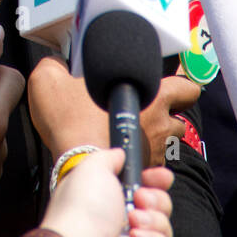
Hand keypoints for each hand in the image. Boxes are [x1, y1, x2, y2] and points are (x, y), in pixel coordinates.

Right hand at [28, 54, 198, 167]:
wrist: (72, 167)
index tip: (173, 80)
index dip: (181, 83)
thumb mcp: (50, 78)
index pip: (187, 86)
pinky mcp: (143, 173)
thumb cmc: (70, 122)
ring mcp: (154, 152)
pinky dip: (141, 158)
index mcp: (151, 93)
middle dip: (169, 114)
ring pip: (166, 142)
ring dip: (154, 137)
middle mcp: (160, 124)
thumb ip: (54, 63)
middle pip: (180, 118)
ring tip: (130, 132)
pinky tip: (120, 151)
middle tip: (147, 108)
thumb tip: (56, 63)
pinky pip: (151, 163)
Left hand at [43, 149, 172, 236]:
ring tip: (132, 223)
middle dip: (155, 199)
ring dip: (152, 221)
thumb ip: (110, 157)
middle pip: (160, 205)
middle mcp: (122, 222)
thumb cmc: (82, 210)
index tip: (161, 177)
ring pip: (164, 228)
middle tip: (139, 199)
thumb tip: (120, 154)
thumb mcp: (93, 168)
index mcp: (111, 199)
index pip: (145, 187)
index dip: (156, 181)